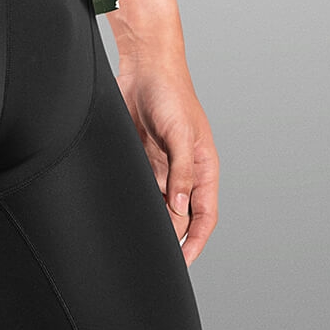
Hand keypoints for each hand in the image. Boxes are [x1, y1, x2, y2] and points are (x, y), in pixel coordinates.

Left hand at [113, 53, 219, 265]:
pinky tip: (126, 214)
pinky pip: (142, 188)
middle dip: (171, 238)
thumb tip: (181, 208)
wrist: (144, 67)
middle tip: (155, 259)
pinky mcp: (143, 158)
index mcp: (203, 168)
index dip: (195, 241)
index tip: (184, 262)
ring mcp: (163, 166)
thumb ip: (181, 171)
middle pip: (180, 216)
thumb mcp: (180, 133)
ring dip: (152, 221)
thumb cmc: (171, 93)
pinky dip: (136, 202)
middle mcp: (184, 172)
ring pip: (159, 205)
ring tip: (137, 242)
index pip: (204, 215)